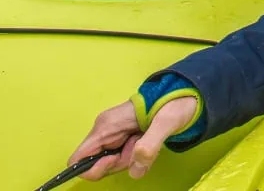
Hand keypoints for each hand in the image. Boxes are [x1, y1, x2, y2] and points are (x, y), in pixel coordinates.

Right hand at [68, 97, 197, 179]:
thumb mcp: (167, 122)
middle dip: (118, 164)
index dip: (94, 169)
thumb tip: (135, 169)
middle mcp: (104, 130)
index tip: (117, 160)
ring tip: (147, 140)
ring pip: (109, 163)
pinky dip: (135, 157)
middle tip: (140, 146)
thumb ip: (150, 144)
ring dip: (129, 160)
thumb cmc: (175, 102)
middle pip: (96, 165)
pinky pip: (121, 158)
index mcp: (106, 125)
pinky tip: (147, 142)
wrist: (186, 94)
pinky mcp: (122, 138)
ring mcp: (112, 135)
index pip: (78, 159)